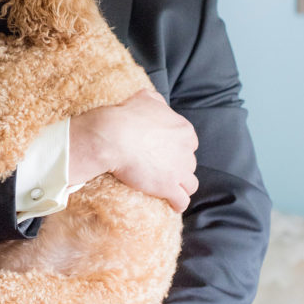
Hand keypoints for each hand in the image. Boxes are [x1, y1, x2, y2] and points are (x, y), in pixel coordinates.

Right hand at [69, 89, 198, 211]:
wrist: (112, 135)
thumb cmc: (126, 115)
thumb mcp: (145, 98)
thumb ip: (158, 101)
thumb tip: (158, 103)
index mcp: (184, 130)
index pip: (189, 144)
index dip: (177, 150)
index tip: (165, 155)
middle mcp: (187, 150)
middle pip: (189, 163)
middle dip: (178, 168)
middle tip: (162, 171)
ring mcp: (179, 170)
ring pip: (190, 184)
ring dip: (181, 187)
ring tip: (171, 191)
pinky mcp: (168, 186)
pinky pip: (182, 201)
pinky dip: (178, 204)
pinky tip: (172, 205)